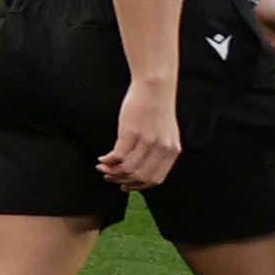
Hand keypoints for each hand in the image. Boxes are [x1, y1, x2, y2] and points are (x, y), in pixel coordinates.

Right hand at [107, 72, 185, 190]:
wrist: (155, 88)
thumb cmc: (157, 108)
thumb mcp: (166, 133)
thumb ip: (160, 150)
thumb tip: (144, 166)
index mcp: (172, 151)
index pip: (156, 179)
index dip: (138, 186)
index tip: (124, 185)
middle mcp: (162, 149)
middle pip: (140, 177)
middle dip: (122, 180)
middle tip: (109, 176)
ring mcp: (147, 141)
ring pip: (127, 168)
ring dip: (111, 171)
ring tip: (102, 167)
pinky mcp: (131, 132)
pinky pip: (117, 156)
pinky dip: (107, 160)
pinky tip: (102, 158)